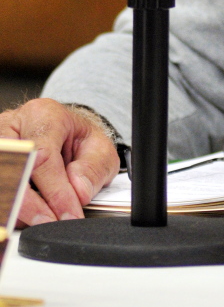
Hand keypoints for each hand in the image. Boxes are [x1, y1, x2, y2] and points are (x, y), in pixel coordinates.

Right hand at [0, 98, 119, 226]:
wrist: (61, 134)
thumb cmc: (76, 139)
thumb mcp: (98, 147)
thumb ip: (93, 168)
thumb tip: (79, 192)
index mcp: (42, 115)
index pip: (42, 155)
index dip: (55, 191)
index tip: (68, 214)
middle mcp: (12, 126)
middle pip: (13, 171)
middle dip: (31, 205)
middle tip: (51, 223)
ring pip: (2, 184)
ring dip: (19, 210)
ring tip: (42, 220)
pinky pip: (0, 193)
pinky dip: (10, 208)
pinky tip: (27, 216)